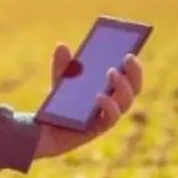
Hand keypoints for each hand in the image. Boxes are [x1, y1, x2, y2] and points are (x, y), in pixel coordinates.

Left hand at [34, 43, 143, 159]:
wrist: (44, 131)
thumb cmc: (58, 104)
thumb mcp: (59, 80)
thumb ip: (61, 64)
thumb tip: (62, 46)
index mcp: (110, 89)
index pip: (130, 76)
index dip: (134, 64)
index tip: (130, 49)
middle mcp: (114, 103)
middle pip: (134, 87)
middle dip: (134, 71)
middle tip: (127, 57)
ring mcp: (107, 116)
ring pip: (126, 102)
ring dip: (123, 85)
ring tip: (112, 71)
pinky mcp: (99, 128)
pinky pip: (110, 118)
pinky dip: (108, 105)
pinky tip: (99, 95)